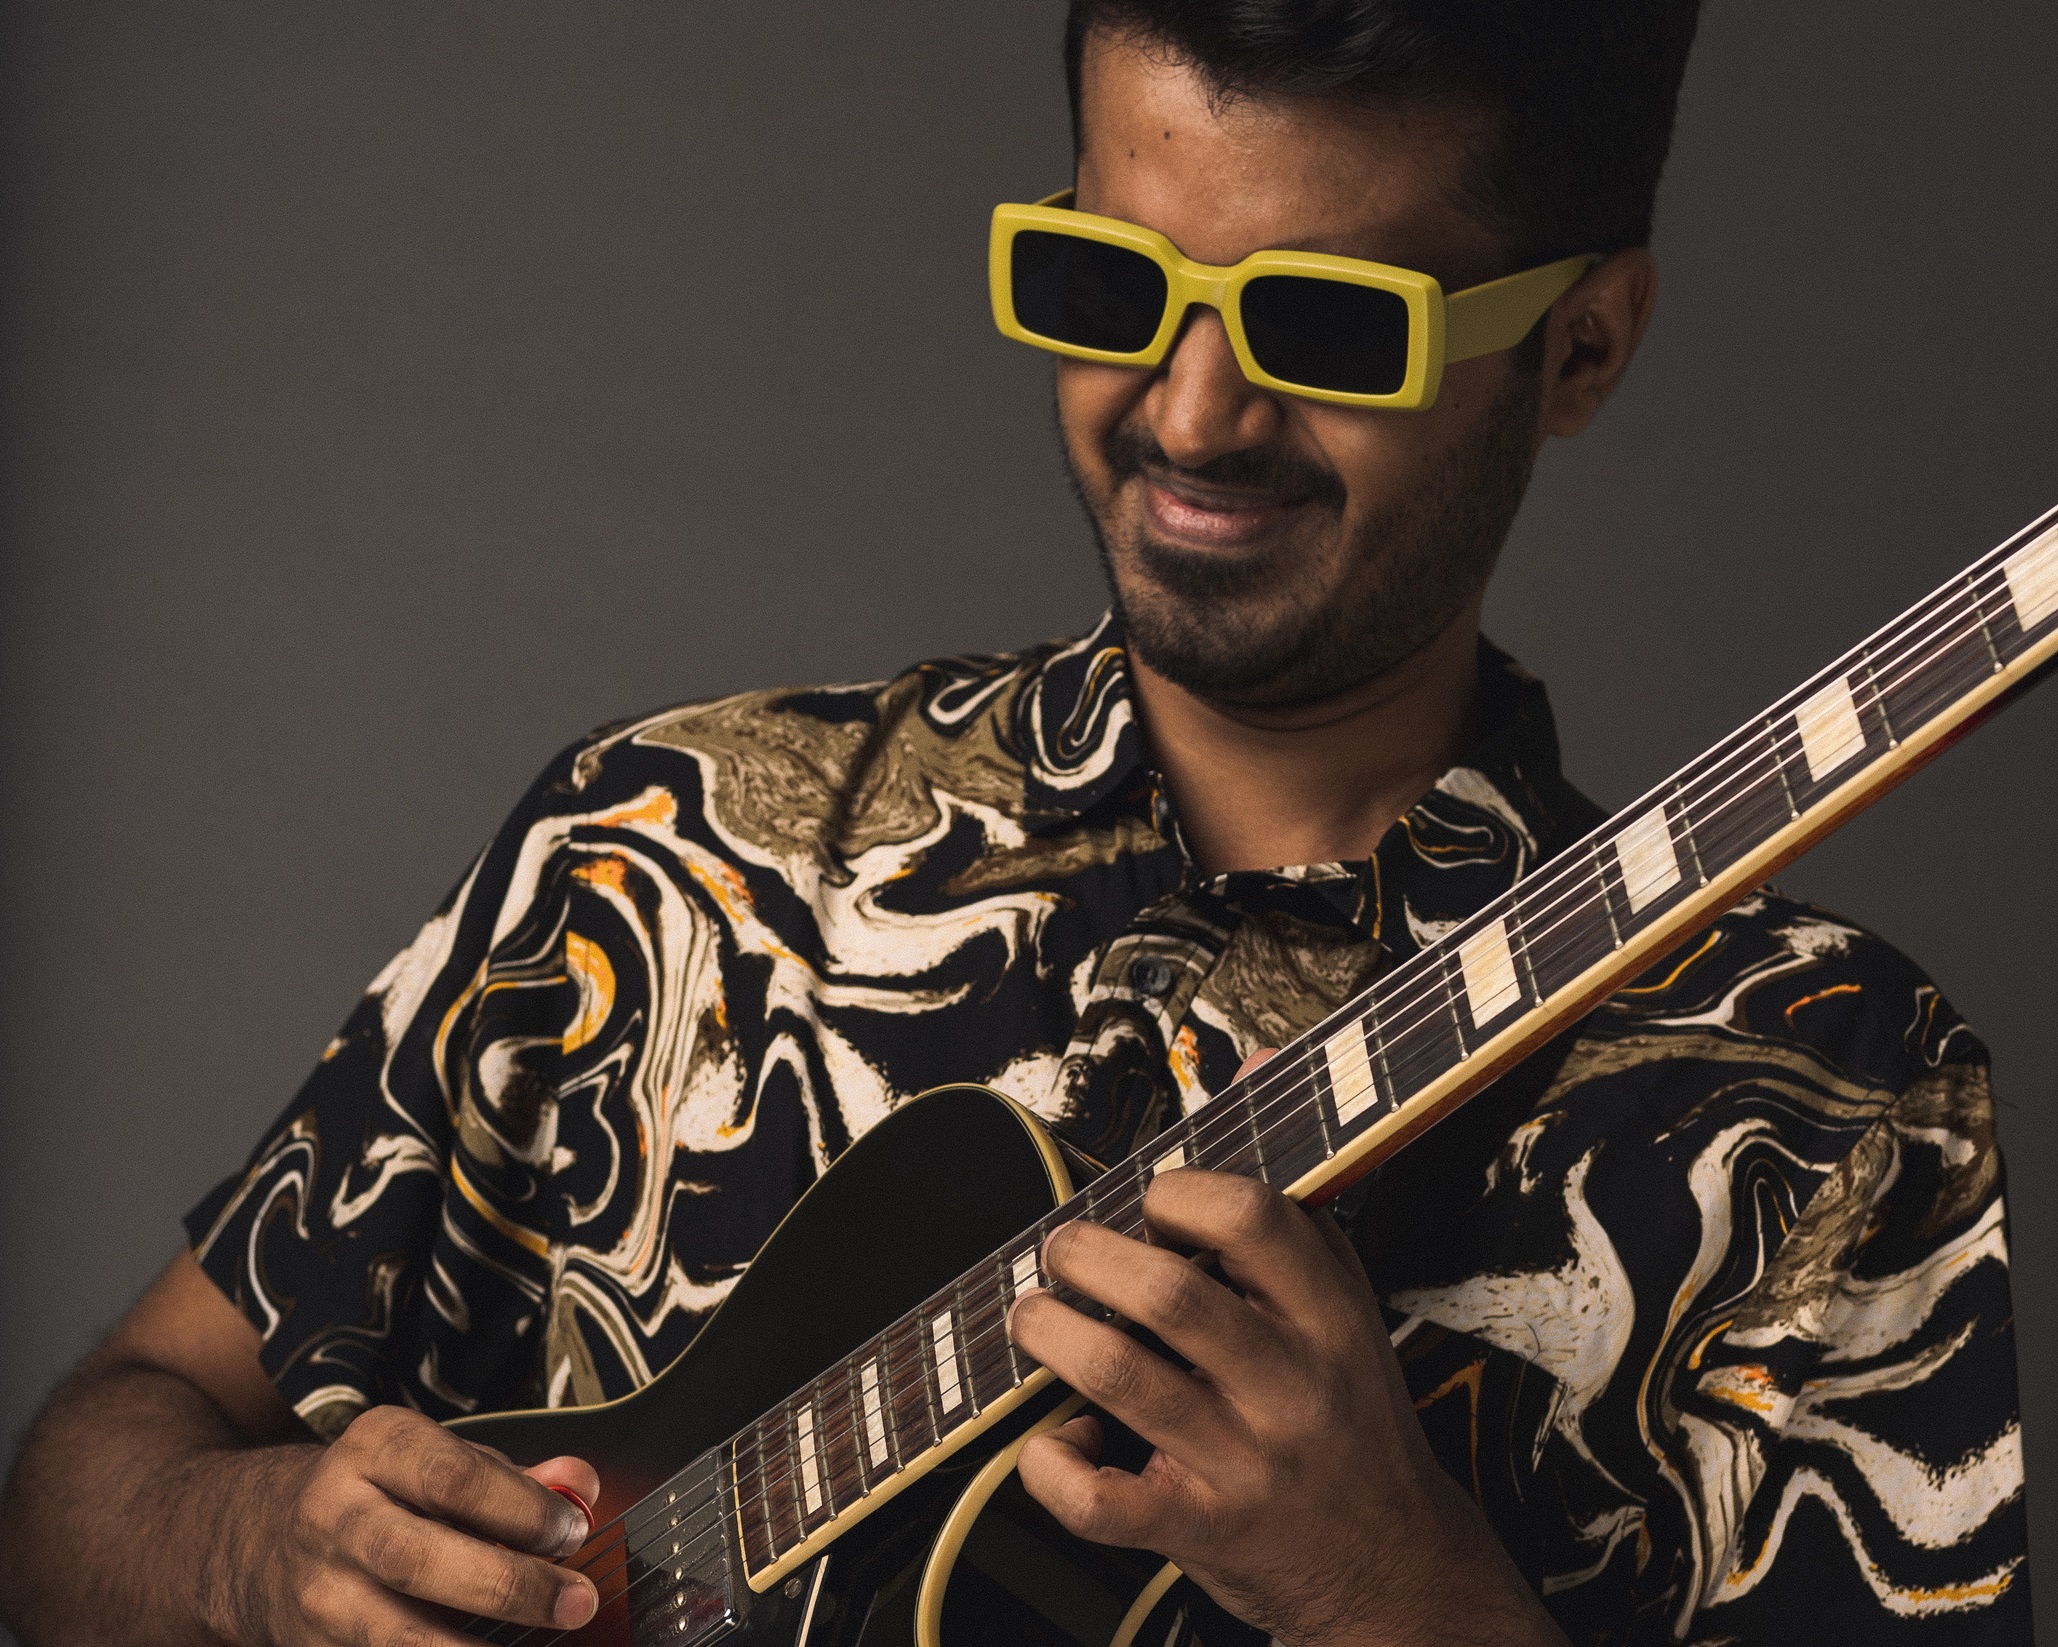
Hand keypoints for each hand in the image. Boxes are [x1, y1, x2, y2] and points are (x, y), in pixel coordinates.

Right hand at [222, 1405, 600, 1645]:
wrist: (260, 1538)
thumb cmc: (382, 1495)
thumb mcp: (438, 1462)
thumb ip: (514, 1478)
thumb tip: (581, 1487)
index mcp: (373, 1450)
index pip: (452, 1478)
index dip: (521, 1510)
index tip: (572, 1533)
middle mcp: (334, 1517)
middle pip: (419, 1559)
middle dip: (508, 1585)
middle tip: (576, 1600)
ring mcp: (316, 1592)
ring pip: (394, 1636)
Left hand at [1007, 1062, 1562, 1646]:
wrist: (1394, 1568)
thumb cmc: (1346, 1411)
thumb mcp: (1342, 1296)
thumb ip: (1291, 1186)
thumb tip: (1262, 1054)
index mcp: (1329, 1313)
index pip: (1250, 1216)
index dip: (1176, 1193)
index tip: (1149, 1203)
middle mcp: (1292, 1383)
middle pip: (1166, 1293)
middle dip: (1085, 1256)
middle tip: (1062, 1250)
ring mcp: (1245, 1460)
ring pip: (1118, 1377)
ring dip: (1048, 1333)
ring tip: (1031, 1315)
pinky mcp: (1199, 1528)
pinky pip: (1101, 1499)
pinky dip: (1051, 1464)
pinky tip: (1052, 1438)